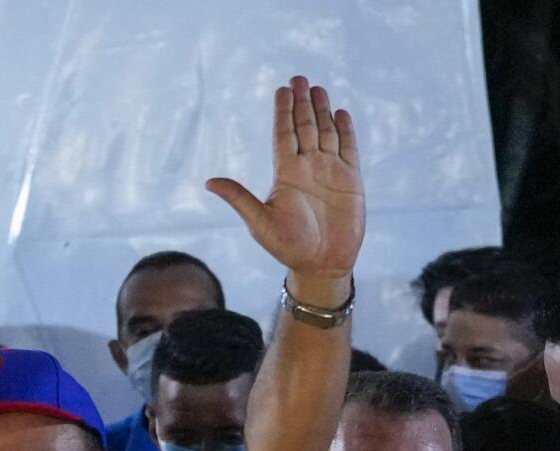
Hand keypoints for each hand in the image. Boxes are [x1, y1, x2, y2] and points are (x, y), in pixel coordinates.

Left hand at [207, 76, 364, 280]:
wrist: (321, 264)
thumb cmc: (287, 246)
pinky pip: (348, 148)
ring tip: (317, 88)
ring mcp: (329, 171)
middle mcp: (307, 168)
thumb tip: (208, 183)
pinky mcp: (351, 179)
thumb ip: (239, 198)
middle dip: (302, 103)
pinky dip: (345, 131)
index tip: (282, 90)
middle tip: (299, 78)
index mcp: (285, 174)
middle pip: (304, 127)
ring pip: (325, 132)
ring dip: (321, 111)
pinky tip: (340, 113)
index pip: (283, 136)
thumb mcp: (259, 222)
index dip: (283, 113)